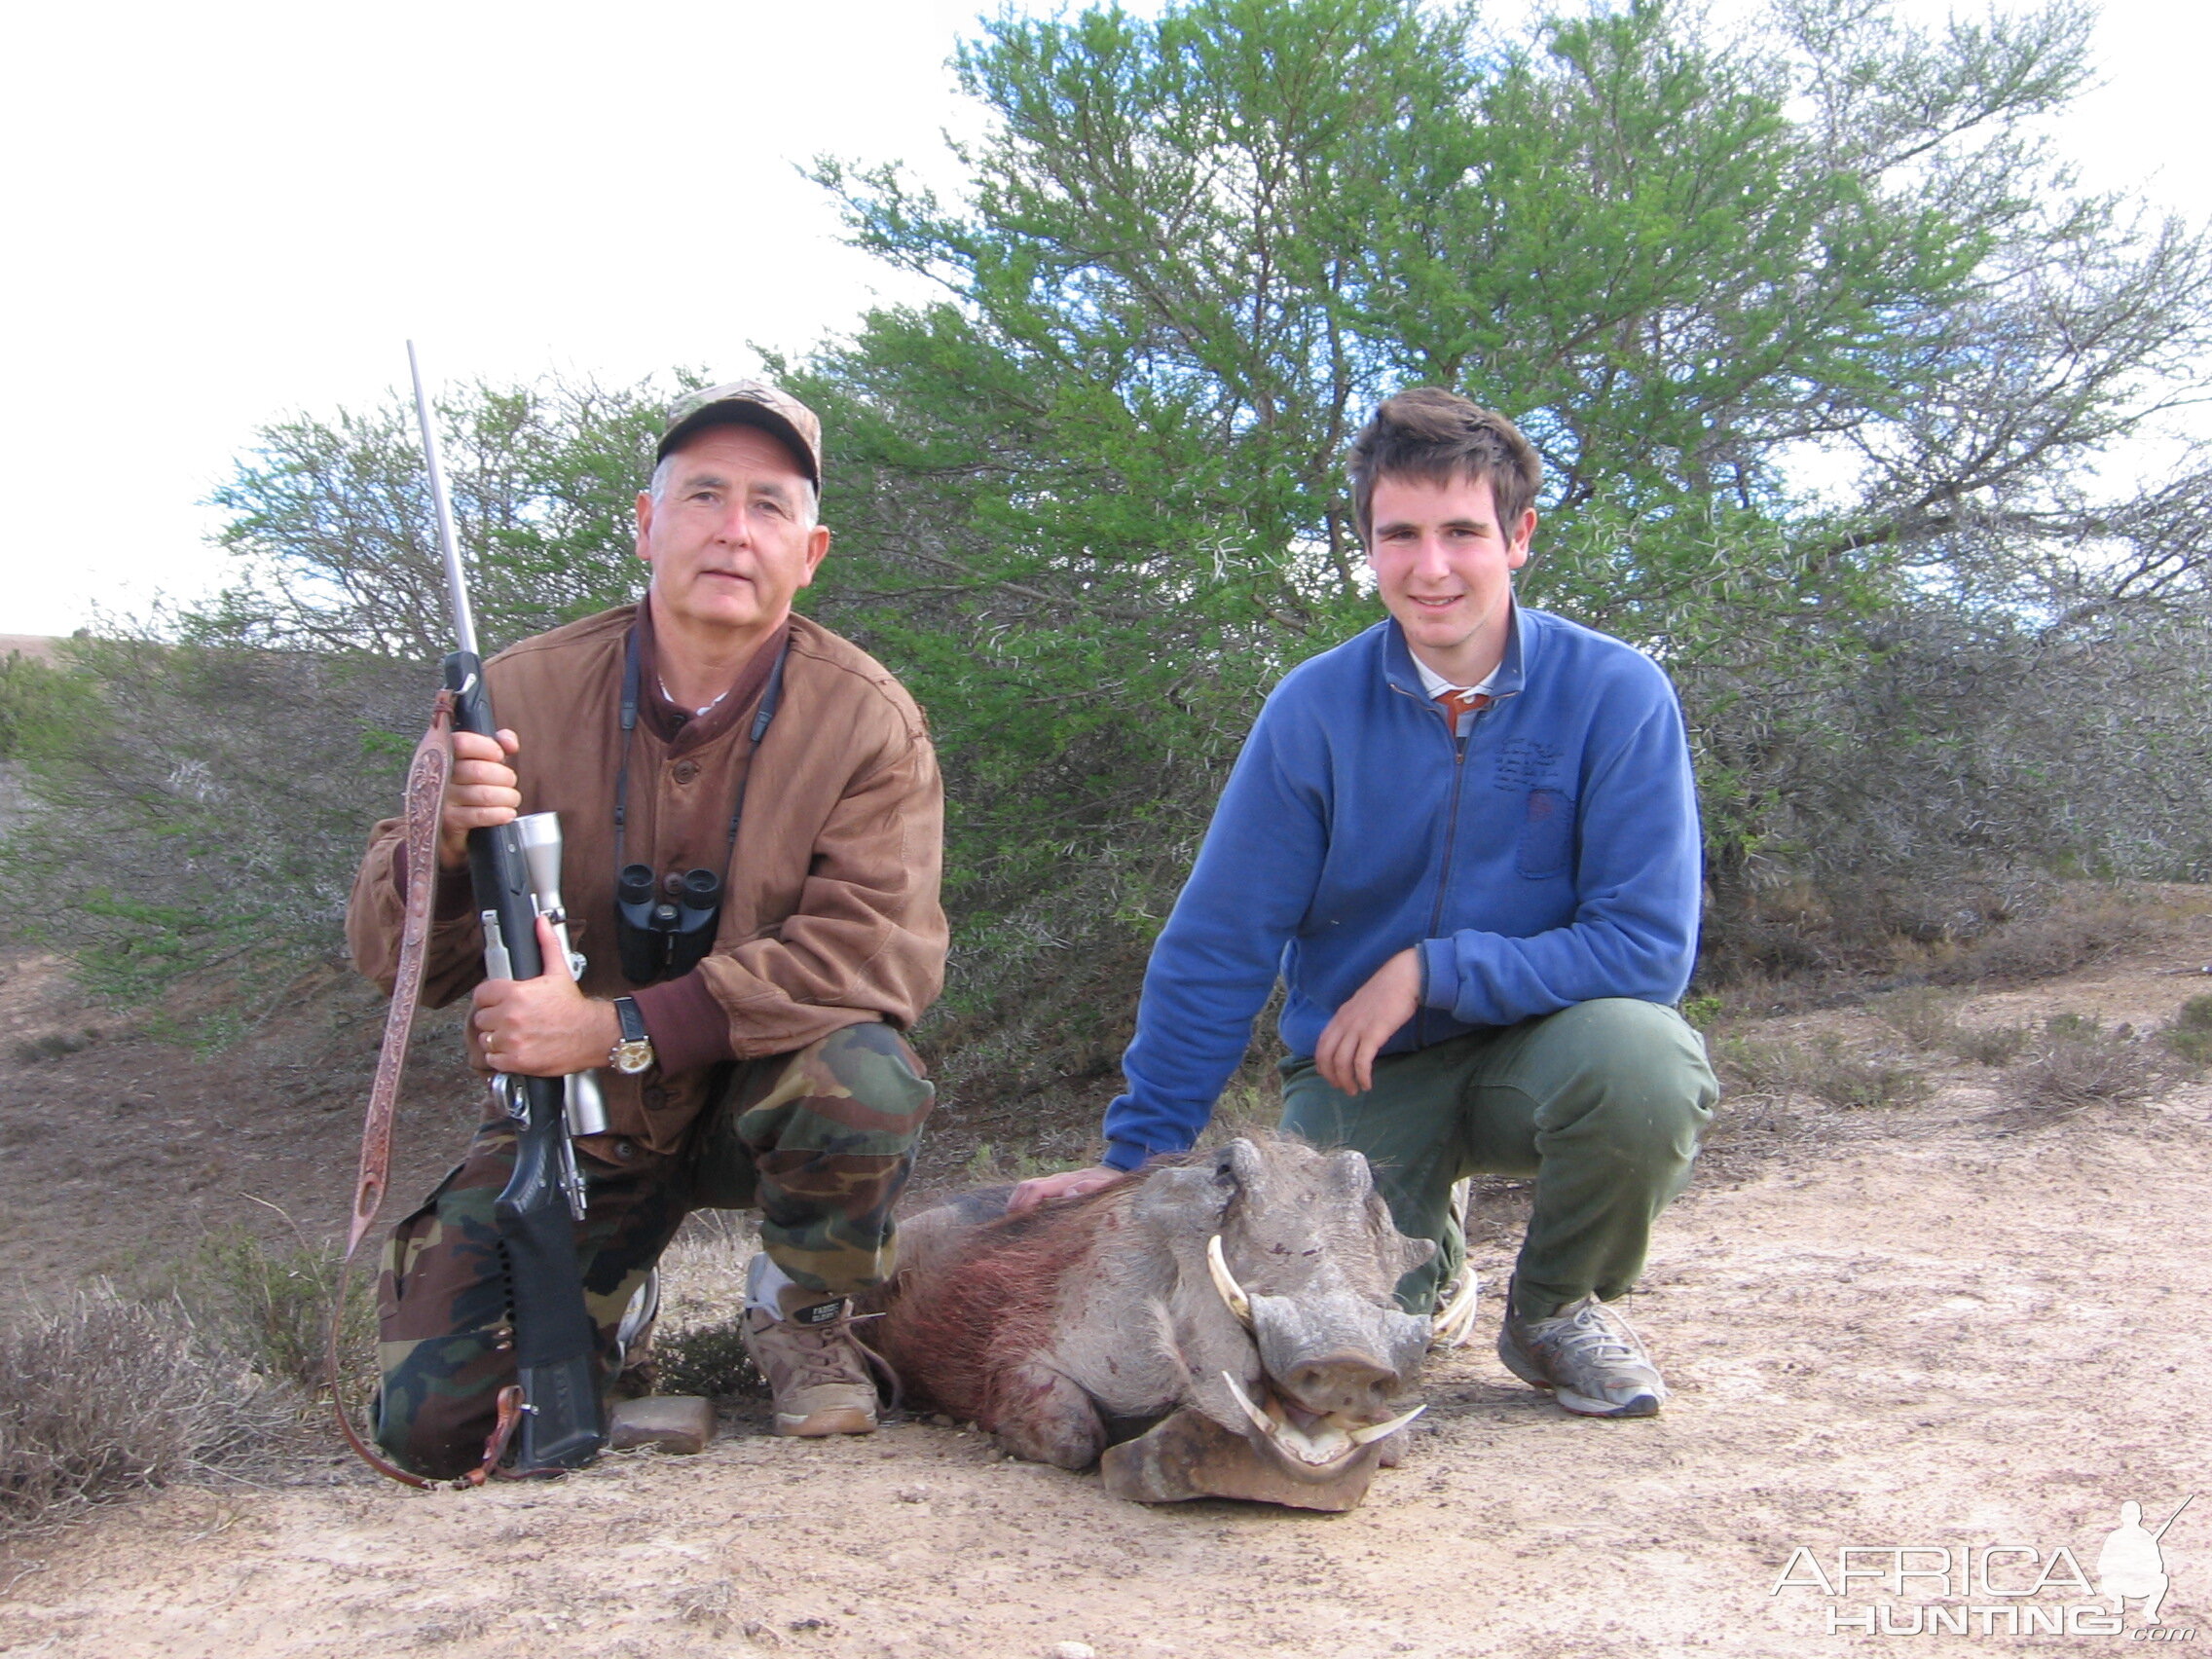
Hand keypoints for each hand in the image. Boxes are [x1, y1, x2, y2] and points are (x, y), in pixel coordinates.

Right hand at [439, 728, 521, 869]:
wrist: (447, 827)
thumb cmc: (467, 786)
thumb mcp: (480, 761)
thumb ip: (497, 745)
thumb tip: (510, 743)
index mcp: (443, 754)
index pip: (462, 742)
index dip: (487, 747)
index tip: (499, 755)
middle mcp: (437, 775)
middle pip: (479, 770)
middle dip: (504, 776)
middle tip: (510, 782)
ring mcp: (441, 799)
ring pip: (484, 794)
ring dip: (507, 797)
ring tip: (511, 798)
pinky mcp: (448, 821)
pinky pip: (480, 815)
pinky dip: (500, 813)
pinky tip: (507, 813)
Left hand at [471, 915, 619, 1076]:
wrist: (593, 1035)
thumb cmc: (574, 1007)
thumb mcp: (559, 971)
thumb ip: (546, 944)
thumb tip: (541, 922)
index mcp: (516, 993)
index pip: (481, 994)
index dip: (490, 998)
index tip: (498, 1003)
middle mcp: (510, 1017)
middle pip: (481, 1018)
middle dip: (493, 1019)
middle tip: (509, 1020)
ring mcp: (512, 1040)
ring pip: (485, 1039)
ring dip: (496, 1039)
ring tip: (513, 1035)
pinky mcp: (516, 1061)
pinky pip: (493, 1060)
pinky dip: (500, 1058)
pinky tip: (515, 1049)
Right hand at [1008, 1164, 1119, 1213]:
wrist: (1113, 1173)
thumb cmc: (1110, 1185)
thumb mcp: (1105, 1187)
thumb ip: (1090, 1188)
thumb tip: (1068, 1193)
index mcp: (1066, 1182)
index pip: (1037, 1189)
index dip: (1025, 1204)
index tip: (1019, 1220)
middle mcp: (1057, 1181)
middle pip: (1026, 1187)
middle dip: (1016, 1204)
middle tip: (1010, 1226)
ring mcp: (1054, 1182)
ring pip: (1026, 1187)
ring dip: (1017, 1203)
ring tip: (1012, 1222)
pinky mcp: (1054, 1187)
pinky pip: (1032, 1191)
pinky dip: (1023, 1202)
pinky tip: (1022, 1217)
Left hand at [1313, 948, 1420, 1094]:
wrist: (1403, 977)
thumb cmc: (1387, 991)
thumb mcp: (1362, 1005)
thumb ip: (1354, 1020)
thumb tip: (1354, 1037)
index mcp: (1341, 1016)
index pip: (1322, 1044)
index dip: (1322, 1064)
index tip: (1329, 1076)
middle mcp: (1344, 1023)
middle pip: (1327, 1056)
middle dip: (1331, 1076)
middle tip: (1342, 1088)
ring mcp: (1358, 1028)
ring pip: (1342, 1061)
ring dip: (1346, 1080)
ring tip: (1354, 1091)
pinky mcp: (1374, 1033)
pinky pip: (1362, 1061)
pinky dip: (1362, 1076)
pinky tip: (1367, 1084)